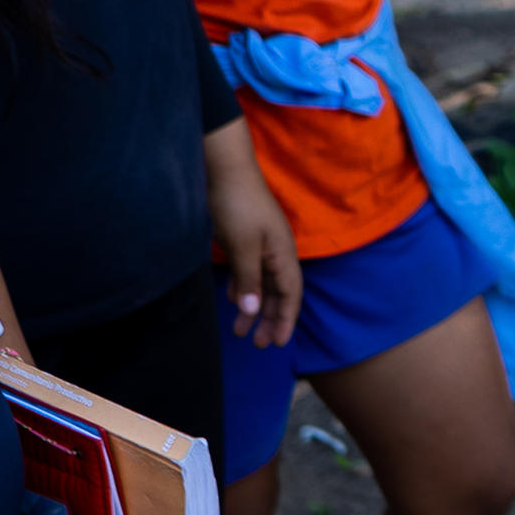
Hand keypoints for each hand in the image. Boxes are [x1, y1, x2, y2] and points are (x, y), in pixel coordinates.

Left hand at [203, 120, 304, 349]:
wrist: (224, 169)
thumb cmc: (238, 206)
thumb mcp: (243, 246)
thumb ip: (249, 279)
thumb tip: (253, 311)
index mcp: (282, 254)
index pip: (290, 294)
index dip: (285, 319)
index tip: (278, 344)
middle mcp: (276, 252)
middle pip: (277, 293)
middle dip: (269, 320)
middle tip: (258, 345)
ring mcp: (260, 245)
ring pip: (261, 284)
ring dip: (253, 307)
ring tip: (240, 331)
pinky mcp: (244, 239)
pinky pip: (248, 271)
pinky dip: (243, 288)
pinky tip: (233, 299)